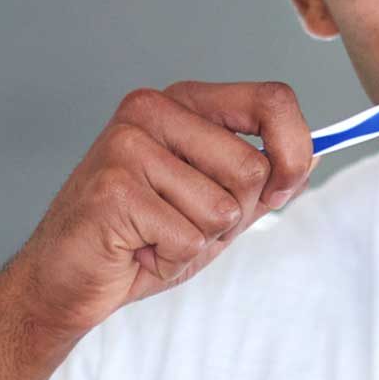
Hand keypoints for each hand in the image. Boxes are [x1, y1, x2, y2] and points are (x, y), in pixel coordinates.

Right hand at [5, 81, 312, 340]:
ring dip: (197, 243)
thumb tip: (313, 156)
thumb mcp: (213, 205)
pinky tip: (137, 251)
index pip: (271, 100)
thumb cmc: (140, 239)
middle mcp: (153, 109)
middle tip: (181, 222)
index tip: (284, 187)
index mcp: (182, 102)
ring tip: (154, 236)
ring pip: (222, 209)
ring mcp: (129, 145)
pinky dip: (169, 260)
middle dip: (232, 216)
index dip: (294, 150)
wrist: (65, 279)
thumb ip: (260, 181)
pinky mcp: (114, 188)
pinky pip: (188, 238)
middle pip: (252, 168)